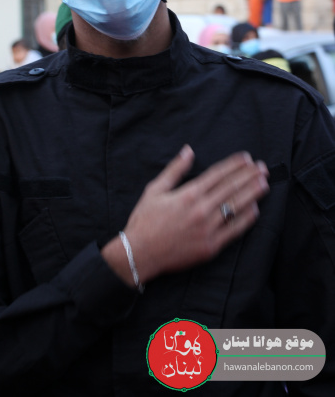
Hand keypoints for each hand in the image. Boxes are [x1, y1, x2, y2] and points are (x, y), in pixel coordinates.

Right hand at [103, 146, 268, 286]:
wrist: (140, 253)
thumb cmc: (144, 220)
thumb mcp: (155, 189)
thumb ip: (175, 169)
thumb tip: (189, 151)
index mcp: (188, 194)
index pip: (217, 174)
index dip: (234, 165)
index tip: (246, 158)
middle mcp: (201, 210)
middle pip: (231, 188)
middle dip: (249, 176)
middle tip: (263, 167)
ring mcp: (207, 229)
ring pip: (235, 207)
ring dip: (252, 194)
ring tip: (264, 183)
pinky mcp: (210, 247)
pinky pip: (233, 231)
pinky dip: (246, 219)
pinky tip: (255, 210)